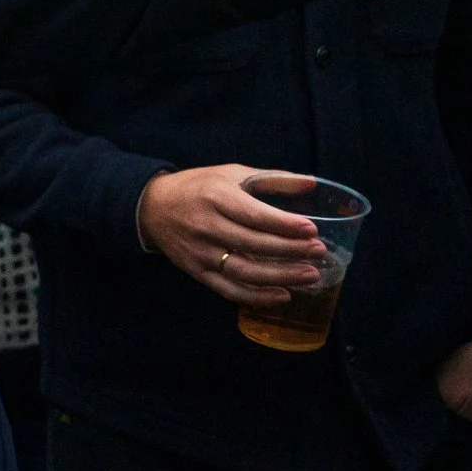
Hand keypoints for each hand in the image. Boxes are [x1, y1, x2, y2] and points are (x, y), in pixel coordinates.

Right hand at [134, 165, 327, 305]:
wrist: (152, 207)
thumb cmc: (198, 187)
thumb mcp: (231, 173)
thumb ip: (271, 179)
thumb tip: (311, 184)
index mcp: (216, 197)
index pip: (254, 215)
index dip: (285, 225)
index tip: (312, 230)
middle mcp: (207, 226)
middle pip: (254, 245)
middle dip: (291, 251)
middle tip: (319, 252)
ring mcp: (201, 253)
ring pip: (244, 271)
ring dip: (281, 276)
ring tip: (311, 275)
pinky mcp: (197, 272)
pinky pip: (229, 290)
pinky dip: (257, 297)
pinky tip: (283, 295)